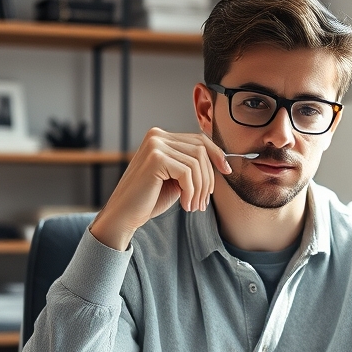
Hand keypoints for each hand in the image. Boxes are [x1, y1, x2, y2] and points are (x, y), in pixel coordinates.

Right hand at [90, 128, 230, 250]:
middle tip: (203, 202)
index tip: (227, 171)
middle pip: (201, 150)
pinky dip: (191, 192)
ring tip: (194, 206)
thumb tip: (222, 161)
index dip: (217, 154)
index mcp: (161, 137)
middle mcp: (157, 135)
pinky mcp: (155, 158)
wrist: (124, 215)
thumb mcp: (176, 178)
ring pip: (197, 163)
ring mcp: (155, 145)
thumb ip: (192, 165)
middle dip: (208, 178)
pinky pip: (188, 173)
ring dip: (200, 189)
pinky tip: (185, 205)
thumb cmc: (150, 199)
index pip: (199, 140)